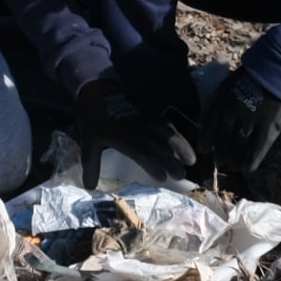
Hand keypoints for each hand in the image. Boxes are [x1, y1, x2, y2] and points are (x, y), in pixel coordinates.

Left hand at [77, 78, 196, 186]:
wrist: (98, 92)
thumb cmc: (94, 120)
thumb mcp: (89, 142)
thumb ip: (92, 165)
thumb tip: (89, 188)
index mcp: (123, 137)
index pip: (141, 152)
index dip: (152, 164)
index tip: (161, 177)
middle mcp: (138, 128)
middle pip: (158, 145)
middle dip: (171, 160)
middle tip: (181, 175)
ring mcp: (146, 119)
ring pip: (167, 134)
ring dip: (181, 146)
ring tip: (192, 161)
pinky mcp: (150, 113)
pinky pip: (167, 125)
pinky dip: (177, 135)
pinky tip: (185, 144)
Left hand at [201, 68, 280, 181]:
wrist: (279, 68)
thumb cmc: (252, 76)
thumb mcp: (228, 83)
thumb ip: (217, 100)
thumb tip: (203, 119)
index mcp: (222, 101)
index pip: (209, 126)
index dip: (205, 140)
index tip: (204, 149)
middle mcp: (234, 113)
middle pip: (222, 140)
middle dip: (219, 154)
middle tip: (219, 161)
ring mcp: (251, 122)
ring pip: (238, 148)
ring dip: (234, 160)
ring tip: (232, 166)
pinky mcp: (268, 128)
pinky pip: (258, 149)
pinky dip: (251, 161)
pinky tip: (247, 169)